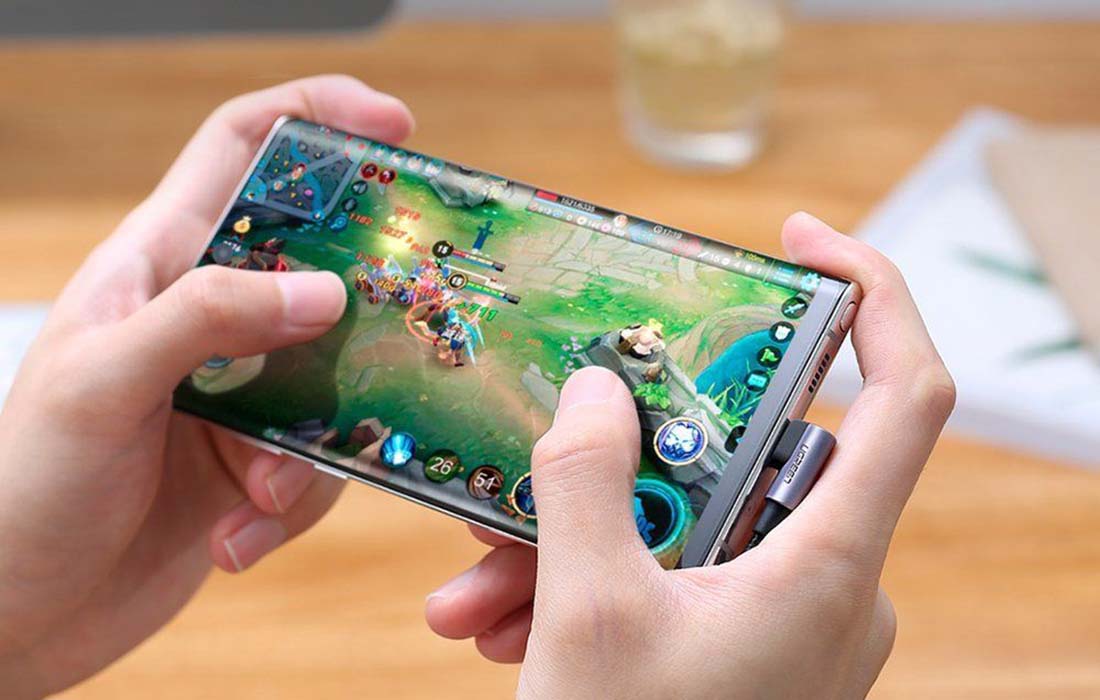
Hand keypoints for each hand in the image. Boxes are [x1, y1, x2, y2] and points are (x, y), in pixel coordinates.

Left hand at [0, 76, 413, 697]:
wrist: (18, 612)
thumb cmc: (26, 486)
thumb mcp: (102, 384)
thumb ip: (208, 319)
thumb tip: (323, 290)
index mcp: (158, 267)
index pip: (240, 152)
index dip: (316, 120)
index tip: (394, 126)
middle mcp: (208, 319)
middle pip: (316, 266)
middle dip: (362, 303)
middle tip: (405, 324)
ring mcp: (237, 391)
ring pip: (332, 381)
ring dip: (312, 447)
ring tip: (260, 495)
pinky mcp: (256, 459)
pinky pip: (316, 462)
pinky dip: (289, 508)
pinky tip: (237, 541)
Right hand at [424, 213, 954, 697]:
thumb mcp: (590, 619)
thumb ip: (588, 483)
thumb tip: (595, 392)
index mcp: (830, 566)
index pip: (906, 392)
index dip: (875, 293)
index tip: (799, 239)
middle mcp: (829, 584)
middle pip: (737, 467)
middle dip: (613, 473)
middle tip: (528, 476)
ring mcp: (788, 622)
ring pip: (683, 535)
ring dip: (572, 548)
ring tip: (474, 593)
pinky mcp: (748, 653)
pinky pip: (673, 585)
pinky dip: (590, 592)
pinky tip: (497, 627)